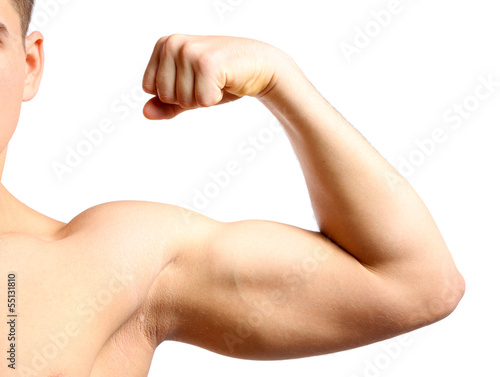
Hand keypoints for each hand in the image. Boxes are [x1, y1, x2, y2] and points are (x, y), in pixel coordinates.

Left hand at [142, 34, 287, 119]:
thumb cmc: (221, 78)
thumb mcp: (189, 91)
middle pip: (164, 95)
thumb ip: (166, 103)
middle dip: (188, 97)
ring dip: (204, 98)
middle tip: (208, 81)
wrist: (258, 65)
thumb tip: (145, 113)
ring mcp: (190, 52)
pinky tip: (225, 81)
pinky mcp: (207, 63)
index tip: (194, 80)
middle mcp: (173, 44)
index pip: (149, 88)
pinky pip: (202, 101)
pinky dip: (215, 98)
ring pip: (183, 100)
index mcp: (163, 45)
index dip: (175, 93)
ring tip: (217, 80)